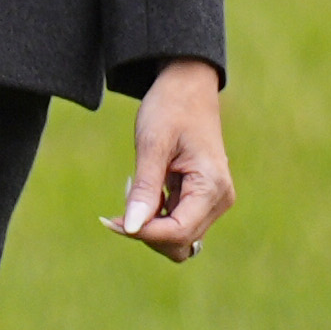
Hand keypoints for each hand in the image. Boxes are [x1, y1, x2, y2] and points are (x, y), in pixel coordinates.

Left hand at [101, 57, 232, 263]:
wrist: (186, 86)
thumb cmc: (170, 108)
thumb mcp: (152, 145)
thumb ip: (145, 189)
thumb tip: (131, 229)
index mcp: (212, 186)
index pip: (178, 232)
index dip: (143, 233)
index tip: (112, 220)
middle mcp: (218, 199)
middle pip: (179, 243)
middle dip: (146, 232)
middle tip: (120, 206)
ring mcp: (212, 201)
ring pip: (178, 238)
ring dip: (150, 225)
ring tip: (136, 190)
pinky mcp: (201, 199)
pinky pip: (176, 223)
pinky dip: (155, 216)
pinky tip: (144, 190)